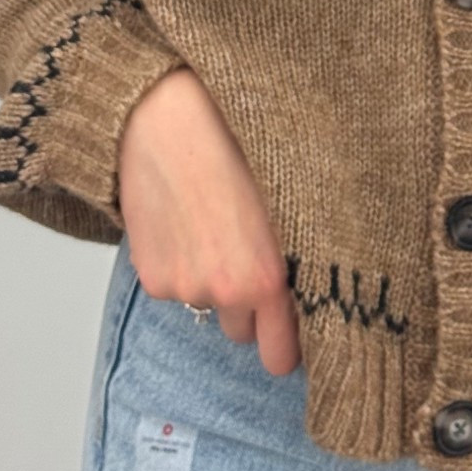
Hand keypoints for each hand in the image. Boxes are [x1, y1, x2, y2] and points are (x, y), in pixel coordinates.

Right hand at [117, 66, 301, 374]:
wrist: (165, 115)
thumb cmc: (235, 137)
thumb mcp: (290, 190)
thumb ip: (299, 250)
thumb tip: (320, 286)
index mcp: (267, 276)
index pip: (281, 355)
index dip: (288, 340)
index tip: (293, 322)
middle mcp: (223, 292)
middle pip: (244, 333)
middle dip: (251, 308)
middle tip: (252, 255)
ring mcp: (182, 287)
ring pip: (209, 308)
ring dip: (214, 283)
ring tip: (216, 224)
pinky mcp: (150, 276)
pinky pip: (176, 288)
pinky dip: (182, 266)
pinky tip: (186, 219)